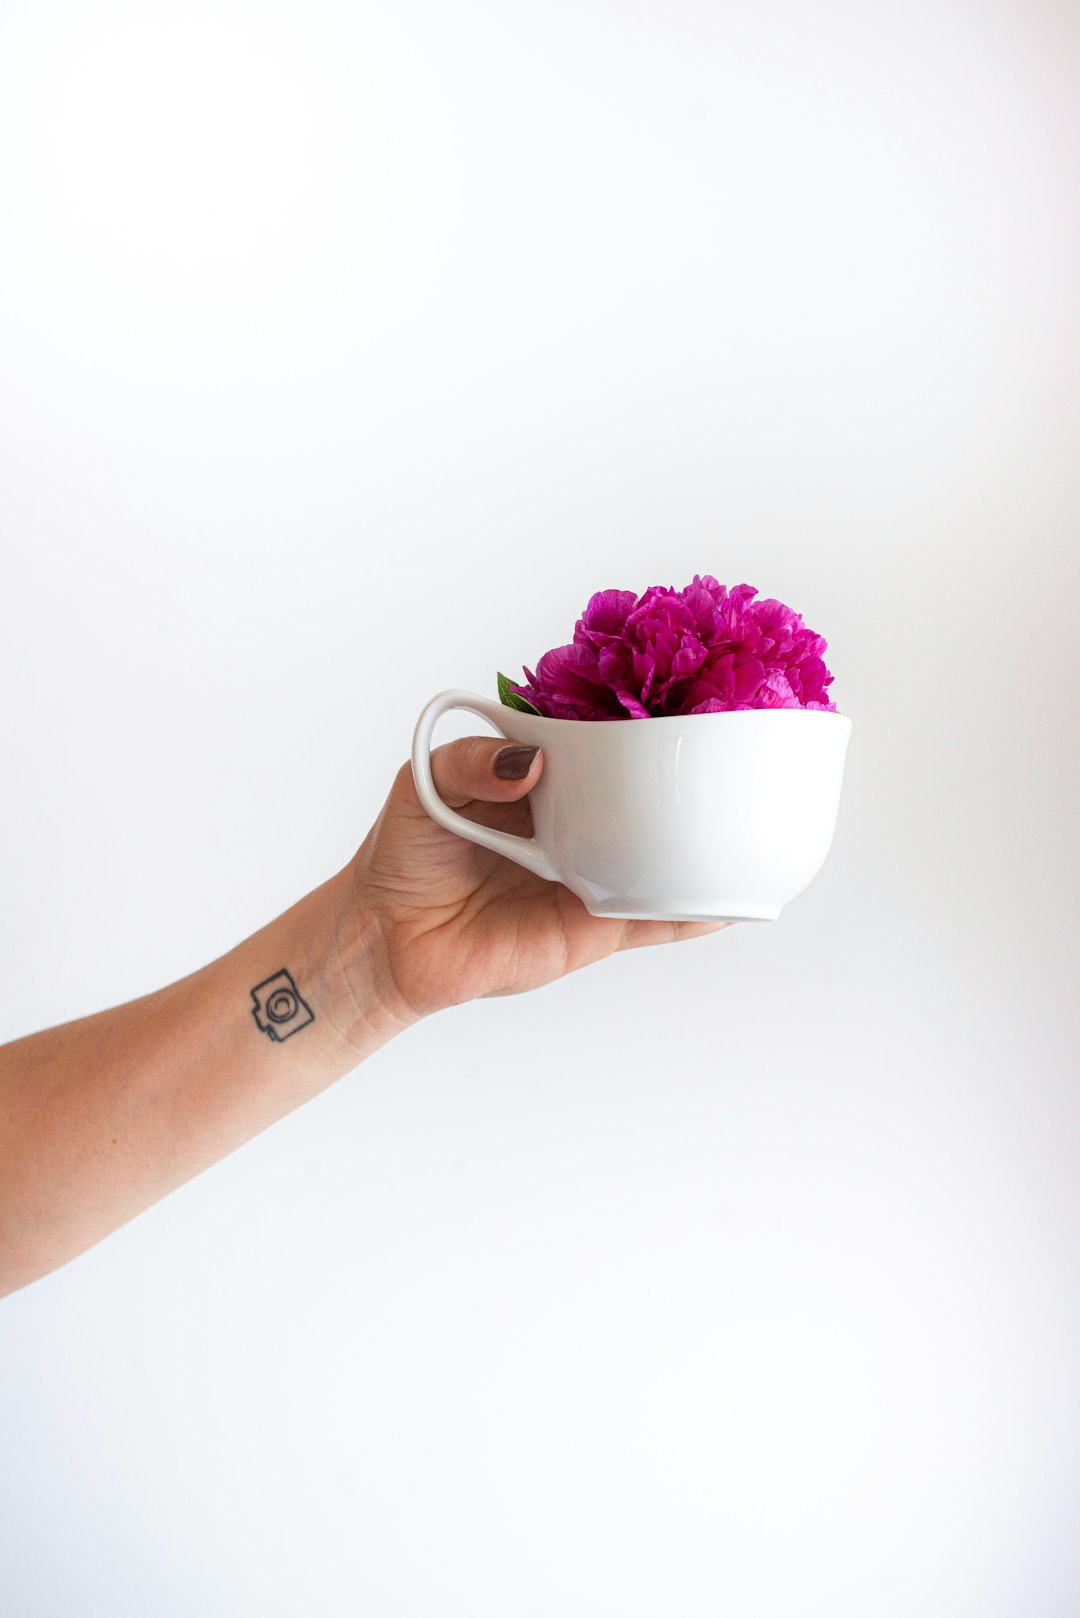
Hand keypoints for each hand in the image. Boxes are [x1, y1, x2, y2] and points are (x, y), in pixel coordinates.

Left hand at [345, 734, 729, 1024]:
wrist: (387, 939)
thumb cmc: (405, 854)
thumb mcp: (426, 783)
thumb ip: (472, 761)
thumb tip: (532, 764)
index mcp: (545, 777)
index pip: (603, 742)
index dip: (641, 721)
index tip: (685, 696)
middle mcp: (579, 822)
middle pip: (646, 795)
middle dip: (689, 774)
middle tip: (735, 747)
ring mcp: (592, 875)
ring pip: (663, 855)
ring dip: (707, 842)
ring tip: (755, 816)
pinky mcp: (592, 927)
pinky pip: (653, 919)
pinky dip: (694, 911)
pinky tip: (732, 900)